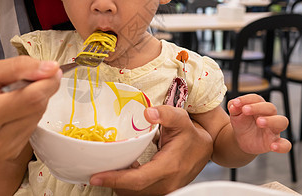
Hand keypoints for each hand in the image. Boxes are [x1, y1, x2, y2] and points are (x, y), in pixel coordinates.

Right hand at [0, 56, 60, 163]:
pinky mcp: (12, 154)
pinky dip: (29, 113)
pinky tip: (12, 110)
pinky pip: (33, 126)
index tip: (53, 68)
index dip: (47, 81)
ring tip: (11, 97)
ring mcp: (5, 151)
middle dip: (39, 88)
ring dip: (34, 101)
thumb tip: (51, 68)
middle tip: (22, 80)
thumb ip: (20, 67)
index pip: (32, 99)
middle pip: (38, 107)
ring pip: (38, 116)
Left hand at [89, 105, 212, 195]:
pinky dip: (128, 184)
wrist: (205, 148)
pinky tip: (125, 170)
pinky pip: (141, 192)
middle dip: (113, 182)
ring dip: (120, 184)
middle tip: (97, 169)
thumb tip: (148, 113)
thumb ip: (165, 114)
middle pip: (132, 190)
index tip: (96, 176)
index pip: (137, 180)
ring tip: (110, 168)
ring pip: (135, 194)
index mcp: (168, 167)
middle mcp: (167, 183)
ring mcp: (166, 189)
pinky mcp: (164, 190)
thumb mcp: (180, 119)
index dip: (115, 179)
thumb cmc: (190, 133)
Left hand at [228, 94, 290, 153]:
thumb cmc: (241, 123)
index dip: (246, 99)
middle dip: (258, 108)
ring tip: (259, 122)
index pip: (256, 99)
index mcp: (259, 106)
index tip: (236, 103)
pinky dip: (282, 146)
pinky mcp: (275, 142)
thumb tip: (232, 104)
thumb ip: (234, 107)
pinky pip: (285, 144)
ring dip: (271, 121)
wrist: (242, 139)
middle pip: (270, 108)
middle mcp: (269, 115)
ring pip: (282, 121)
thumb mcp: (235, 114)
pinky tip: (273, 146)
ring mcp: (273, 129)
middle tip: (245, 110)